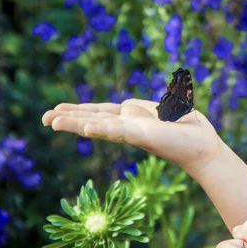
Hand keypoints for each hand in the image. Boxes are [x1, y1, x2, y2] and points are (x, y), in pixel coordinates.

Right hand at [42, 98, 222, 172]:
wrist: (203, 143)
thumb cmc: (185, 126)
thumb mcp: (162, 108)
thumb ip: (143, 107)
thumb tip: (125, 105)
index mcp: (131, 118)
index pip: (100, 112)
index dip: (78, 111)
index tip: (56, 111)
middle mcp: (128, 125)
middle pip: (93, 119)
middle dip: (69, 119)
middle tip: (43, 118)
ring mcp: (134, 131)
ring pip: (100, 126)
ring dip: (77, 124)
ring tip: (53, 122)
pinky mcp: (144, 135)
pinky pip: (120, 131)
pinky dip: (103, 129)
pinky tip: (86, 127)